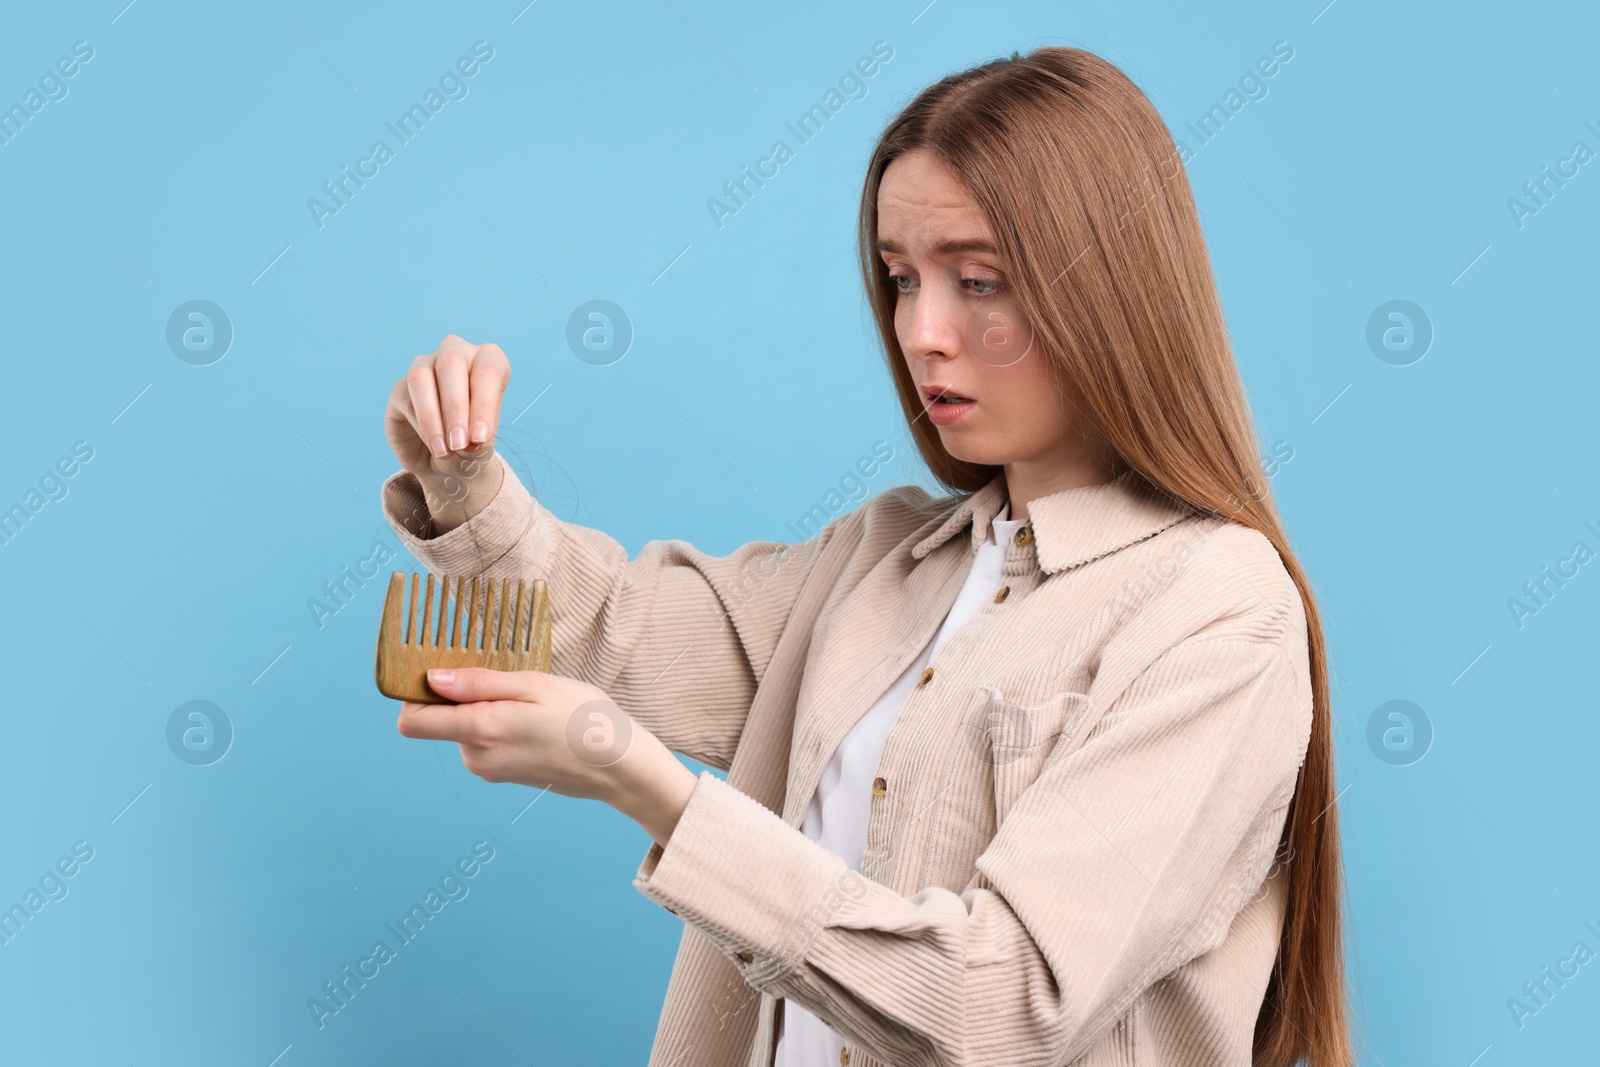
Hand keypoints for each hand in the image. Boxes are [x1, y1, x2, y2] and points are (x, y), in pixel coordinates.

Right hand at [384, 335, 510, 530]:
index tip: (482, 437)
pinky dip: (422, 421)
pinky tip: (434, 447)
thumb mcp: (482, 448)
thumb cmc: (473, 450)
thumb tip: (472, 438)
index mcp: (488, 363)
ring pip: (426, 375)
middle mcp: (457, 357)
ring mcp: (426, 368)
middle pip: (454, 363)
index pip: (489, 368)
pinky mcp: (402, 389)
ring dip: (437, 414)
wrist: (447, 469)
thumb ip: (480, 439)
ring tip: (448, 450)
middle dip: (460, 405)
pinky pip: (408, 395)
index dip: (484, 399)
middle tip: (464, 444)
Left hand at [396, 667, 699, 847]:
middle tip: (507, 678)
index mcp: (480, 730)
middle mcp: (476, 756)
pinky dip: (500, 724)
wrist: (620, 768)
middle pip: (440, 719)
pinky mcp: (503, 775)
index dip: (413, 693)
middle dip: (462, 695)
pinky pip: (485, 741)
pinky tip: (536, 719)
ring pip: (465, 728)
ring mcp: (489, 769)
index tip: (436, 668)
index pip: (411, 720)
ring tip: (530, 700)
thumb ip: (479, 683)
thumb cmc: (585, 719)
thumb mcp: (535, 685)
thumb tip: (431, 679)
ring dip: (486, 708)